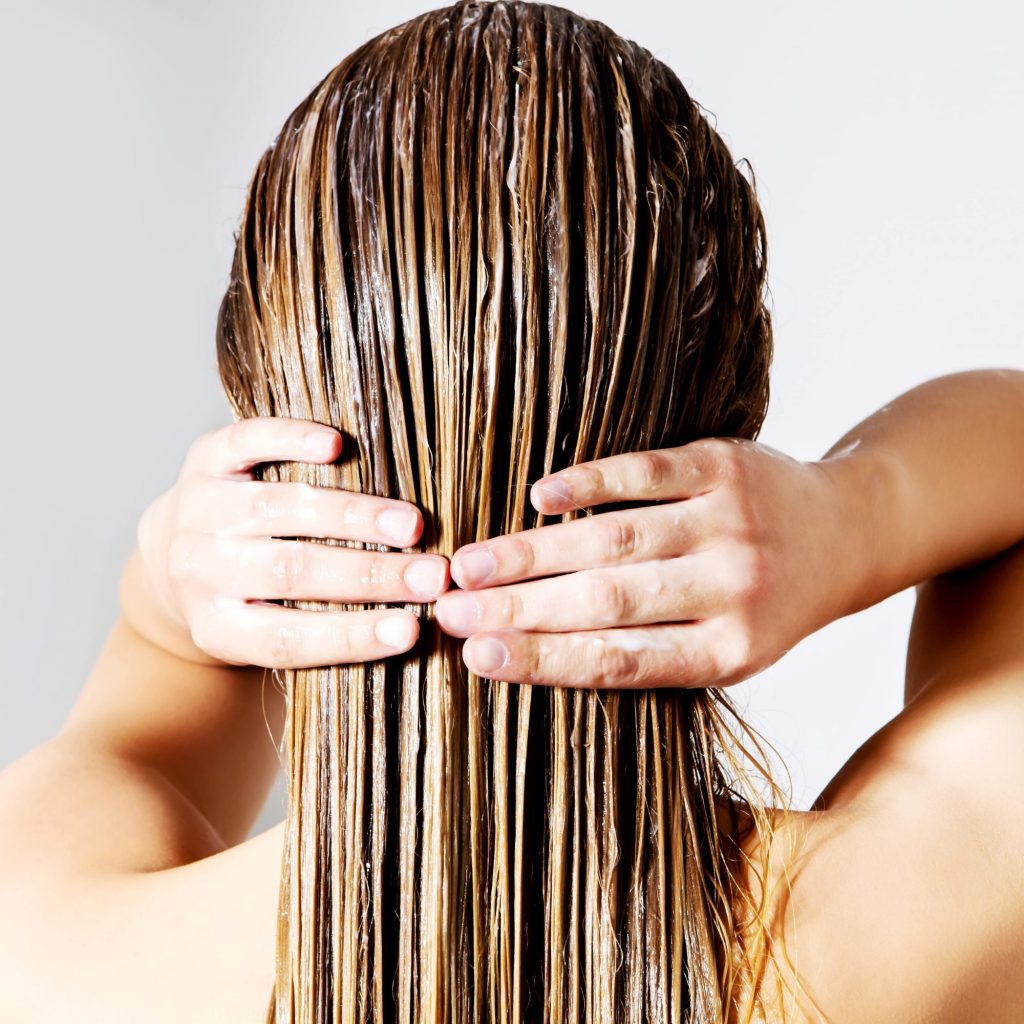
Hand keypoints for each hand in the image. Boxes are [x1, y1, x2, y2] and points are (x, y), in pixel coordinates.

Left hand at [133, 418, 449, 667]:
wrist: (171, 553)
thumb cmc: (246, 601)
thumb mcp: (264, 633)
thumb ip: (323, 631)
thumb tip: (411, 629)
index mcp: (218, 628)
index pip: (288, 639)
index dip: (352, 637)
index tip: (412, 630)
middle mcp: (201, 570)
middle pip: (291, 572)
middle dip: (370, 575)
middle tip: (432, 576)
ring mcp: (200, 511)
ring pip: (281, 509)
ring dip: (354, 517)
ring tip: (411, 525)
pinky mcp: (204, 459)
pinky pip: (245, 443)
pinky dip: (290, 440)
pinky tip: (336, 444)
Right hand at [435, 438, 855, 687]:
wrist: (845, 533)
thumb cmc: (766, 604)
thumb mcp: (727, 649)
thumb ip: (648, 654)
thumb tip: (534, 655)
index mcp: (728, 652)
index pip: (620, 663)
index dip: (543, 661)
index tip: (476, 659)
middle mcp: (731, 590)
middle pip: (607, 602)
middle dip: (518, 609)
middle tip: (446, 610)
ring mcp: (728, 523)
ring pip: (616, 539)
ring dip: (534, 552)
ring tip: (469, 564)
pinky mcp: (724, 466)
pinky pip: (647, 473)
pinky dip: (588, 483)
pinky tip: (537, 497)